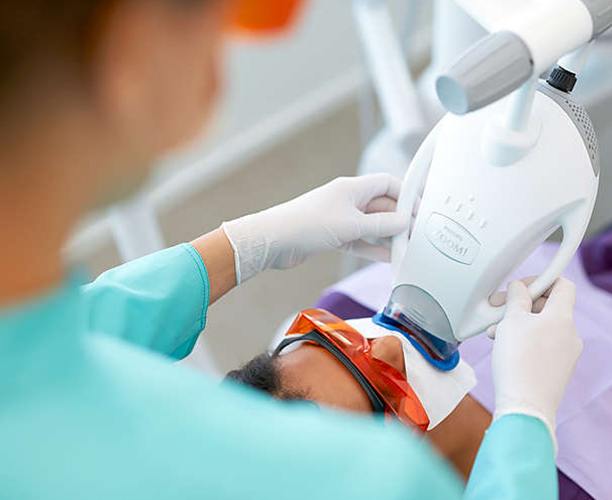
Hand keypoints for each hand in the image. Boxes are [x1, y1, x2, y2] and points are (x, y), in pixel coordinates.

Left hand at [222, 174, 408, 283]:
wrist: (273, 241)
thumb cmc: (307, 225)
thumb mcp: (351, 225)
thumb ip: (381, 226)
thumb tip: (405, 223)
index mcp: (352, 188)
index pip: (388, 184)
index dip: (407, 195)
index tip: (422, 210)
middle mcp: (348, 201)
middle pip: (382, 207)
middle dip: (399, 221)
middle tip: (418, 236)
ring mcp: (340, 219)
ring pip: (372, 226)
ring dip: (388, 238)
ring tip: (406, 250)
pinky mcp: (333, 236)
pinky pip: (360, 240)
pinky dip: (373, 248)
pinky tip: (388, 259)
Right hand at [491, 279, 582, 449]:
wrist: (525, 405)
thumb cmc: (518, 363)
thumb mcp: (511, 321)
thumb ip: (517, 299)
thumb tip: (520, 288)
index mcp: (562, 317)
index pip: (562, 284)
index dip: (540, 280)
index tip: (520, 287)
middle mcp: (570, 334)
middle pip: (549, 306)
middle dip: (522, 305)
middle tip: (500, 310)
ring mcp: (566, 353)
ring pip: (542, 326)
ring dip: (519, 324)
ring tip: (497, 333)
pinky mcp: (557, 368)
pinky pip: (543, 345)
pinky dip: (525, 341)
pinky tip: (506, 349)